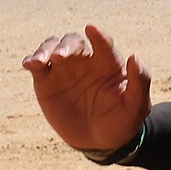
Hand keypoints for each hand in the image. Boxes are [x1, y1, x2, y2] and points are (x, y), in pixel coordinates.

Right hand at [21, 25, 151, 153]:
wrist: (99, 141)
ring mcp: (64, 70)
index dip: (99, 35)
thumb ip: (139, 82)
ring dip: (46, 49)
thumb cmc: (122, 121)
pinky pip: (37, 66)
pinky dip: (32, 61)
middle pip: (74, 42)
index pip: (104, 44)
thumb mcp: (136, 106)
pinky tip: (31, 64)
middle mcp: (85, 62)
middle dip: (66, 45)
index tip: (92, 28)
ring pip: (52, 48)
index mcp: (109, 64)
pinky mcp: (46, 82)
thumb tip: (135, 57)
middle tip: (60, 56)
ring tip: (41, 61)